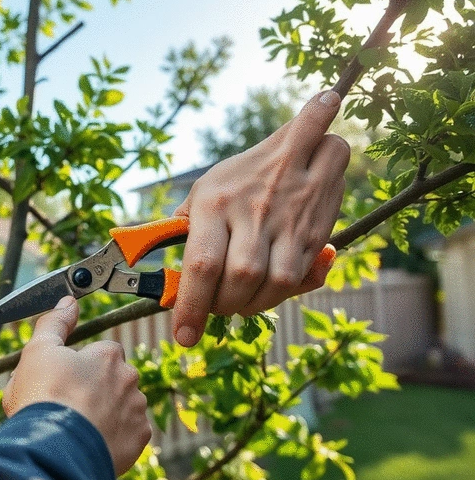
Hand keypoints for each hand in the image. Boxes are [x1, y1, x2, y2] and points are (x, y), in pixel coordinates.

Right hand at [3, 295, 151, 474]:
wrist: (55, 447)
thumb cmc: (44, 396)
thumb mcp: (38, 351)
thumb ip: (54, 323)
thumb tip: (67, 301)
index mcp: (108, 355)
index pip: (100, 353)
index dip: (80, 367)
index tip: (64, 381)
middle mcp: (129, 378)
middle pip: (113, 381)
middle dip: (96, 391)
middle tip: (68, 407)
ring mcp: (137, 410)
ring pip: (122, 407)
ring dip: (106, 414)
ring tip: (78, 428)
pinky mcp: (139, 440)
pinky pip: (128, 435)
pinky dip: (114, 438)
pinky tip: (91, 442)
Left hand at [172, 89, 349, 346]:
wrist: (302, 143)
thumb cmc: (240, 175)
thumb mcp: (205, 189)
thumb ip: (185, 230)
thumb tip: (163, 274)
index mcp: (215, 201)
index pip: (202, 264)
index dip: (192, 307)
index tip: (184, 336)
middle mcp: (253, 211)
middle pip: (241, 279)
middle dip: (225, 306)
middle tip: (215, 309)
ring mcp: (288, 221)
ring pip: (276, 284)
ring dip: (255, 304)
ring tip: (240, 301)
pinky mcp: (316, 232)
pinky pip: (303, 277)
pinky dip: (284, 294)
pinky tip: (269, 288)